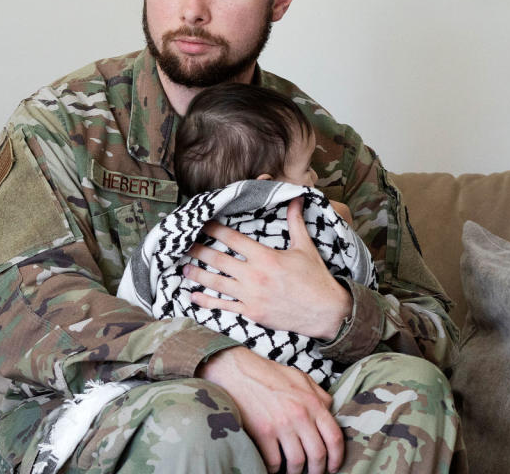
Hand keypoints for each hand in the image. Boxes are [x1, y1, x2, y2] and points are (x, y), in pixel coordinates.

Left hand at [184, 197, 352, 339]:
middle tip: (184, 245)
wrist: (326, 312)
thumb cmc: (315, 278)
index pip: (233, 239)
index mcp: (265, 256)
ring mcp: (252, 296)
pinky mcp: (252, 312)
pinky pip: (225, 306)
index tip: (201, 224)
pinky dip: (207, 302)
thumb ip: (295, 221)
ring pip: (217, 283)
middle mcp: (255, 275)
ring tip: (183, 269)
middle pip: (219, 260)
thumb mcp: (305, 247)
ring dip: (198, 275)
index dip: (214, 230)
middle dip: (199, 251)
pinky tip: (194, 297)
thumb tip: (297, 197)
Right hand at [197, 346, 342, 473]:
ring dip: (296, 472)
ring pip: (297, 462)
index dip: (337, 458)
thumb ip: (319, 395)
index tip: (333, 467)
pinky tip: (275, 467)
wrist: (238, 371)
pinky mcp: (262, 432)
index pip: (334, 437)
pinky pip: (274, 461)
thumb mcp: (301, 378)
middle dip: (318, 470)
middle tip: (314, 473)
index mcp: (313, 402)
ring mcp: (281, 424)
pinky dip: (275, 469)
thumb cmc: (269, 374)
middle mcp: (300, 415)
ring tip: (294, 472)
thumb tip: (331, 412)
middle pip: (318, 454)